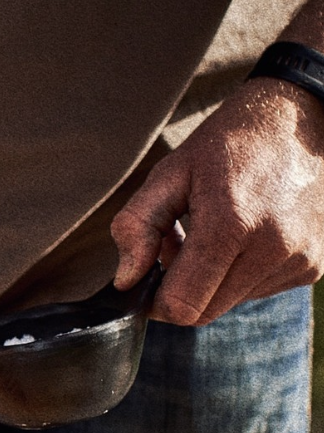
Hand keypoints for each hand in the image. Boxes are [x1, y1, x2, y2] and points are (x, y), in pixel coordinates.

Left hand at [110, 78, 323, 324]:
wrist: (301, 120)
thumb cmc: (228, 145)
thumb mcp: (169, 173)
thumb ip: (137, 227)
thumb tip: (126, 280)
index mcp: (232, 224)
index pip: (182, 305)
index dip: (156, 301)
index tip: (148, 281)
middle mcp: (273, 248)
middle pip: (204, 312)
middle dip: (181, 290)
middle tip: (178, 248)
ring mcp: (300, 259)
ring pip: (229, 304)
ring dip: (210, 282)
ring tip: (213, 235)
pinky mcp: (314, 266)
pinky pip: (257, 292)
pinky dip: (240, 275)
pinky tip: (242, 238)